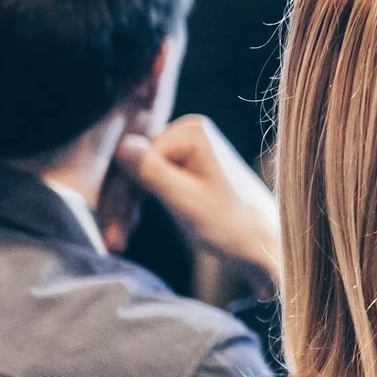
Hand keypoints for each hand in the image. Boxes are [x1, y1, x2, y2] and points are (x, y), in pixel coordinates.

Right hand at [115, 116, 282, 286]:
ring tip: (117, 241)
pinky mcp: (186, 166)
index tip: (112, 229)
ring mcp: (187, 148)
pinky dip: (139, 206)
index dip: (121, 192)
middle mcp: (189, 131)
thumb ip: (153, 172)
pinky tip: (127, 229)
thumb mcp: (185, 201)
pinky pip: (150, 182)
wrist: (264, 245)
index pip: (135, 156)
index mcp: (192, 131)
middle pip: (135, 165)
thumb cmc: (232, 226)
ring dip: (125, 208)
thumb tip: (121, 144)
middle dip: (120, 203)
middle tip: (112, 241)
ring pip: (138, 176)